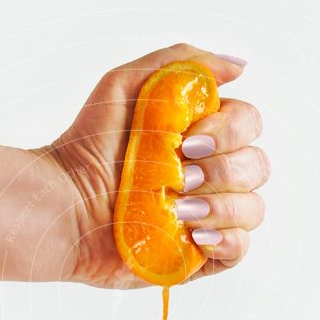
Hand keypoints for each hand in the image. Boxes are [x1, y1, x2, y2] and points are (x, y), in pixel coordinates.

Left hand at [51, 43, 269, 288]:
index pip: (249, 125)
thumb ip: (182, 64)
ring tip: (178, 209)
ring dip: (221, 206)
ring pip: (253, 209)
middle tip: (181, 174)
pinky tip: (195, 234)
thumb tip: (239, 66)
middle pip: (257, 166)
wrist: (62, 205)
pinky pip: (239, 250)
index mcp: (201, 136)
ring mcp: (205, 217)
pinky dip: (227, 240)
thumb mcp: (124, 85)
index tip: (189, 141)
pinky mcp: (195, 255)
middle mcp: (210, 176)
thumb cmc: (86, 146)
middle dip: (223, 170)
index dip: (229, 132)